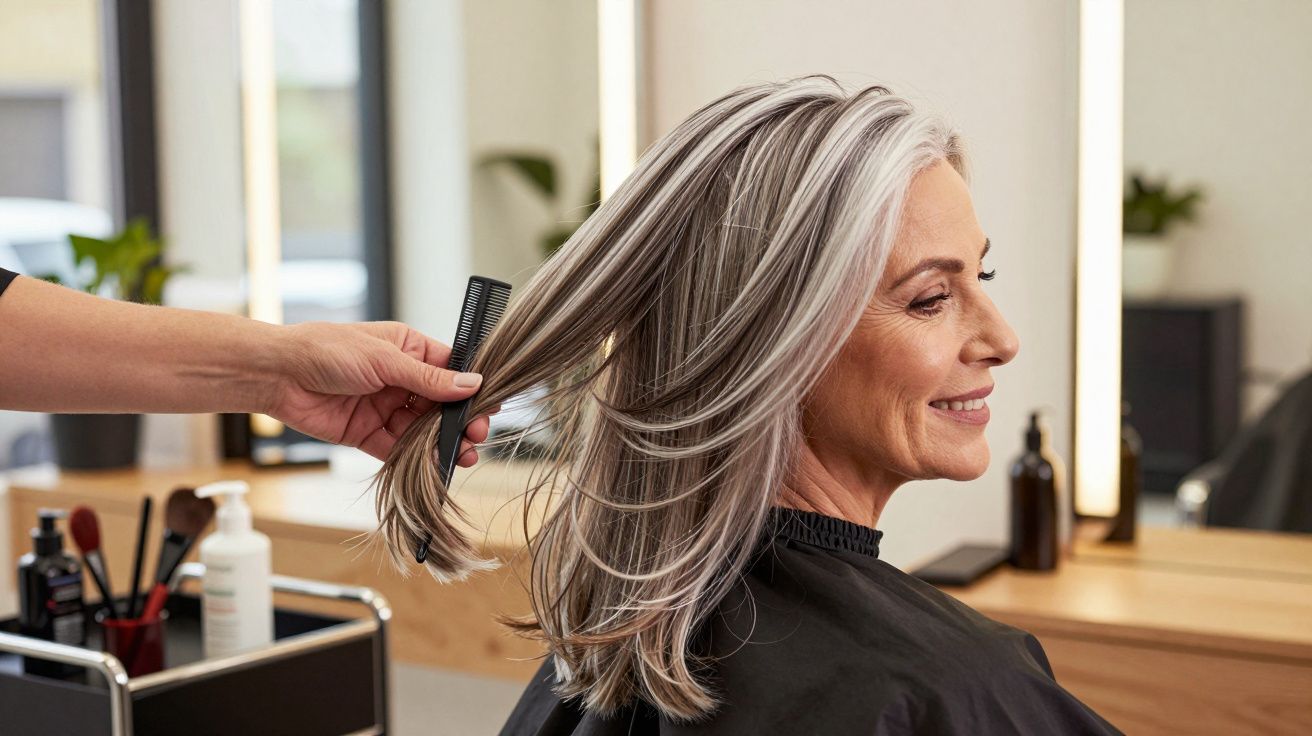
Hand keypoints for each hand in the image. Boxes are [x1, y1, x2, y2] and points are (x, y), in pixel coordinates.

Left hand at [267, 321, 498, 461]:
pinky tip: (435, 464)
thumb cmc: (326, 350)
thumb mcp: (384, 359)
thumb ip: (429, 377)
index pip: (450, 369)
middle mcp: (400, 378)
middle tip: (476, 435)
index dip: (470, 387)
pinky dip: (417, 458)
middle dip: (461, 420)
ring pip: (424, 429)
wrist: (278, 375)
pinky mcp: (368, 433)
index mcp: (408, 349)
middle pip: (441, 403)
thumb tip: (471, 383)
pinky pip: (399, 448)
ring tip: (463, 454)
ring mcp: (385, 407)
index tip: (489, 404)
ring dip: (443, 442)